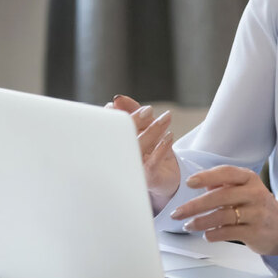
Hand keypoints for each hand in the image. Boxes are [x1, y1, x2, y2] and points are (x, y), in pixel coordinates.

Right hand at [107, 95, 179, 210]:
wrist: (169, 177)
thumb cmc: (151, 149)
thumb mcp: (144, 126)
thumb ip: (132, 110)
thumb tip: (118, 99)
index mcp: (114, 148)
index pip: (107, 130)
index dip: (110, 116)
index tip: (116, 103)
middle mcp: (119, 161)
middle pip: (121, 139)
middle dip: (132, 121)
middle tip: (147, 110)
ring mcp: (132, 171)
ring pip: (137, 148)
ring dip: (152, 131)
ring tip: (165, 118)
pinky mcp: (147, 178)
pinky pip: (152, 162)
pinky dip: (161, 147)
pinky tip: (169, 136)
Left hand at [169, 165, 277, 256]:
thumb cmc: (255, 206)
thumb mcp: (243, 189)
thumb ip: (223, 185)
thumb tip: (199, 184)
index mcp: (250, 179)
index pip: (227, 173)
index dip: (207, 177)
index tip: (189, 182)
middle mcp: (255, 193)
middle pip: (221, 196)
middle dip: (195, 205)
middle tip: (178, 213)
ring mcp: (257, 213)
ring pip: (223, 216)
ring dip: (201, 222)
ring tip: (188, 225)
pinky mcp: (256, 232)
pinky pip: (229, 232)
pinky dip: (214, 234)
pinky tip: (206, 234)